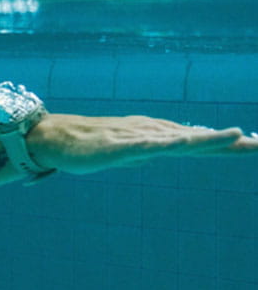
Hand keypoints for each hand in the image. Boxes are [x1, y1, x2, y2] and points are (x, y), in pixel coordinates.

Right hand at [27, 113, 257, 174]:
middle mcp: (154, 135)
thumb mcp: (129, 154)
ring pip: (178, 140)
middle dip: (232, 142)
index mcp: (159, 140)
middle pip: (199, 140)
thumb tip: (168, 149)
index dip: (232, 146)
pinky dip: (164, 144)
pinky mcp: (116, 146)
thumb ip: (152, 152)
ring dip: (207, 138)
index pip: (202, 142)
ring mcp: (136, 139)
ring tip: (235, 135)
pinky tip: (181, 144)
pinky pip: (143, 146)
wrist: (54, 138)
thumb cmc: (91, 147)